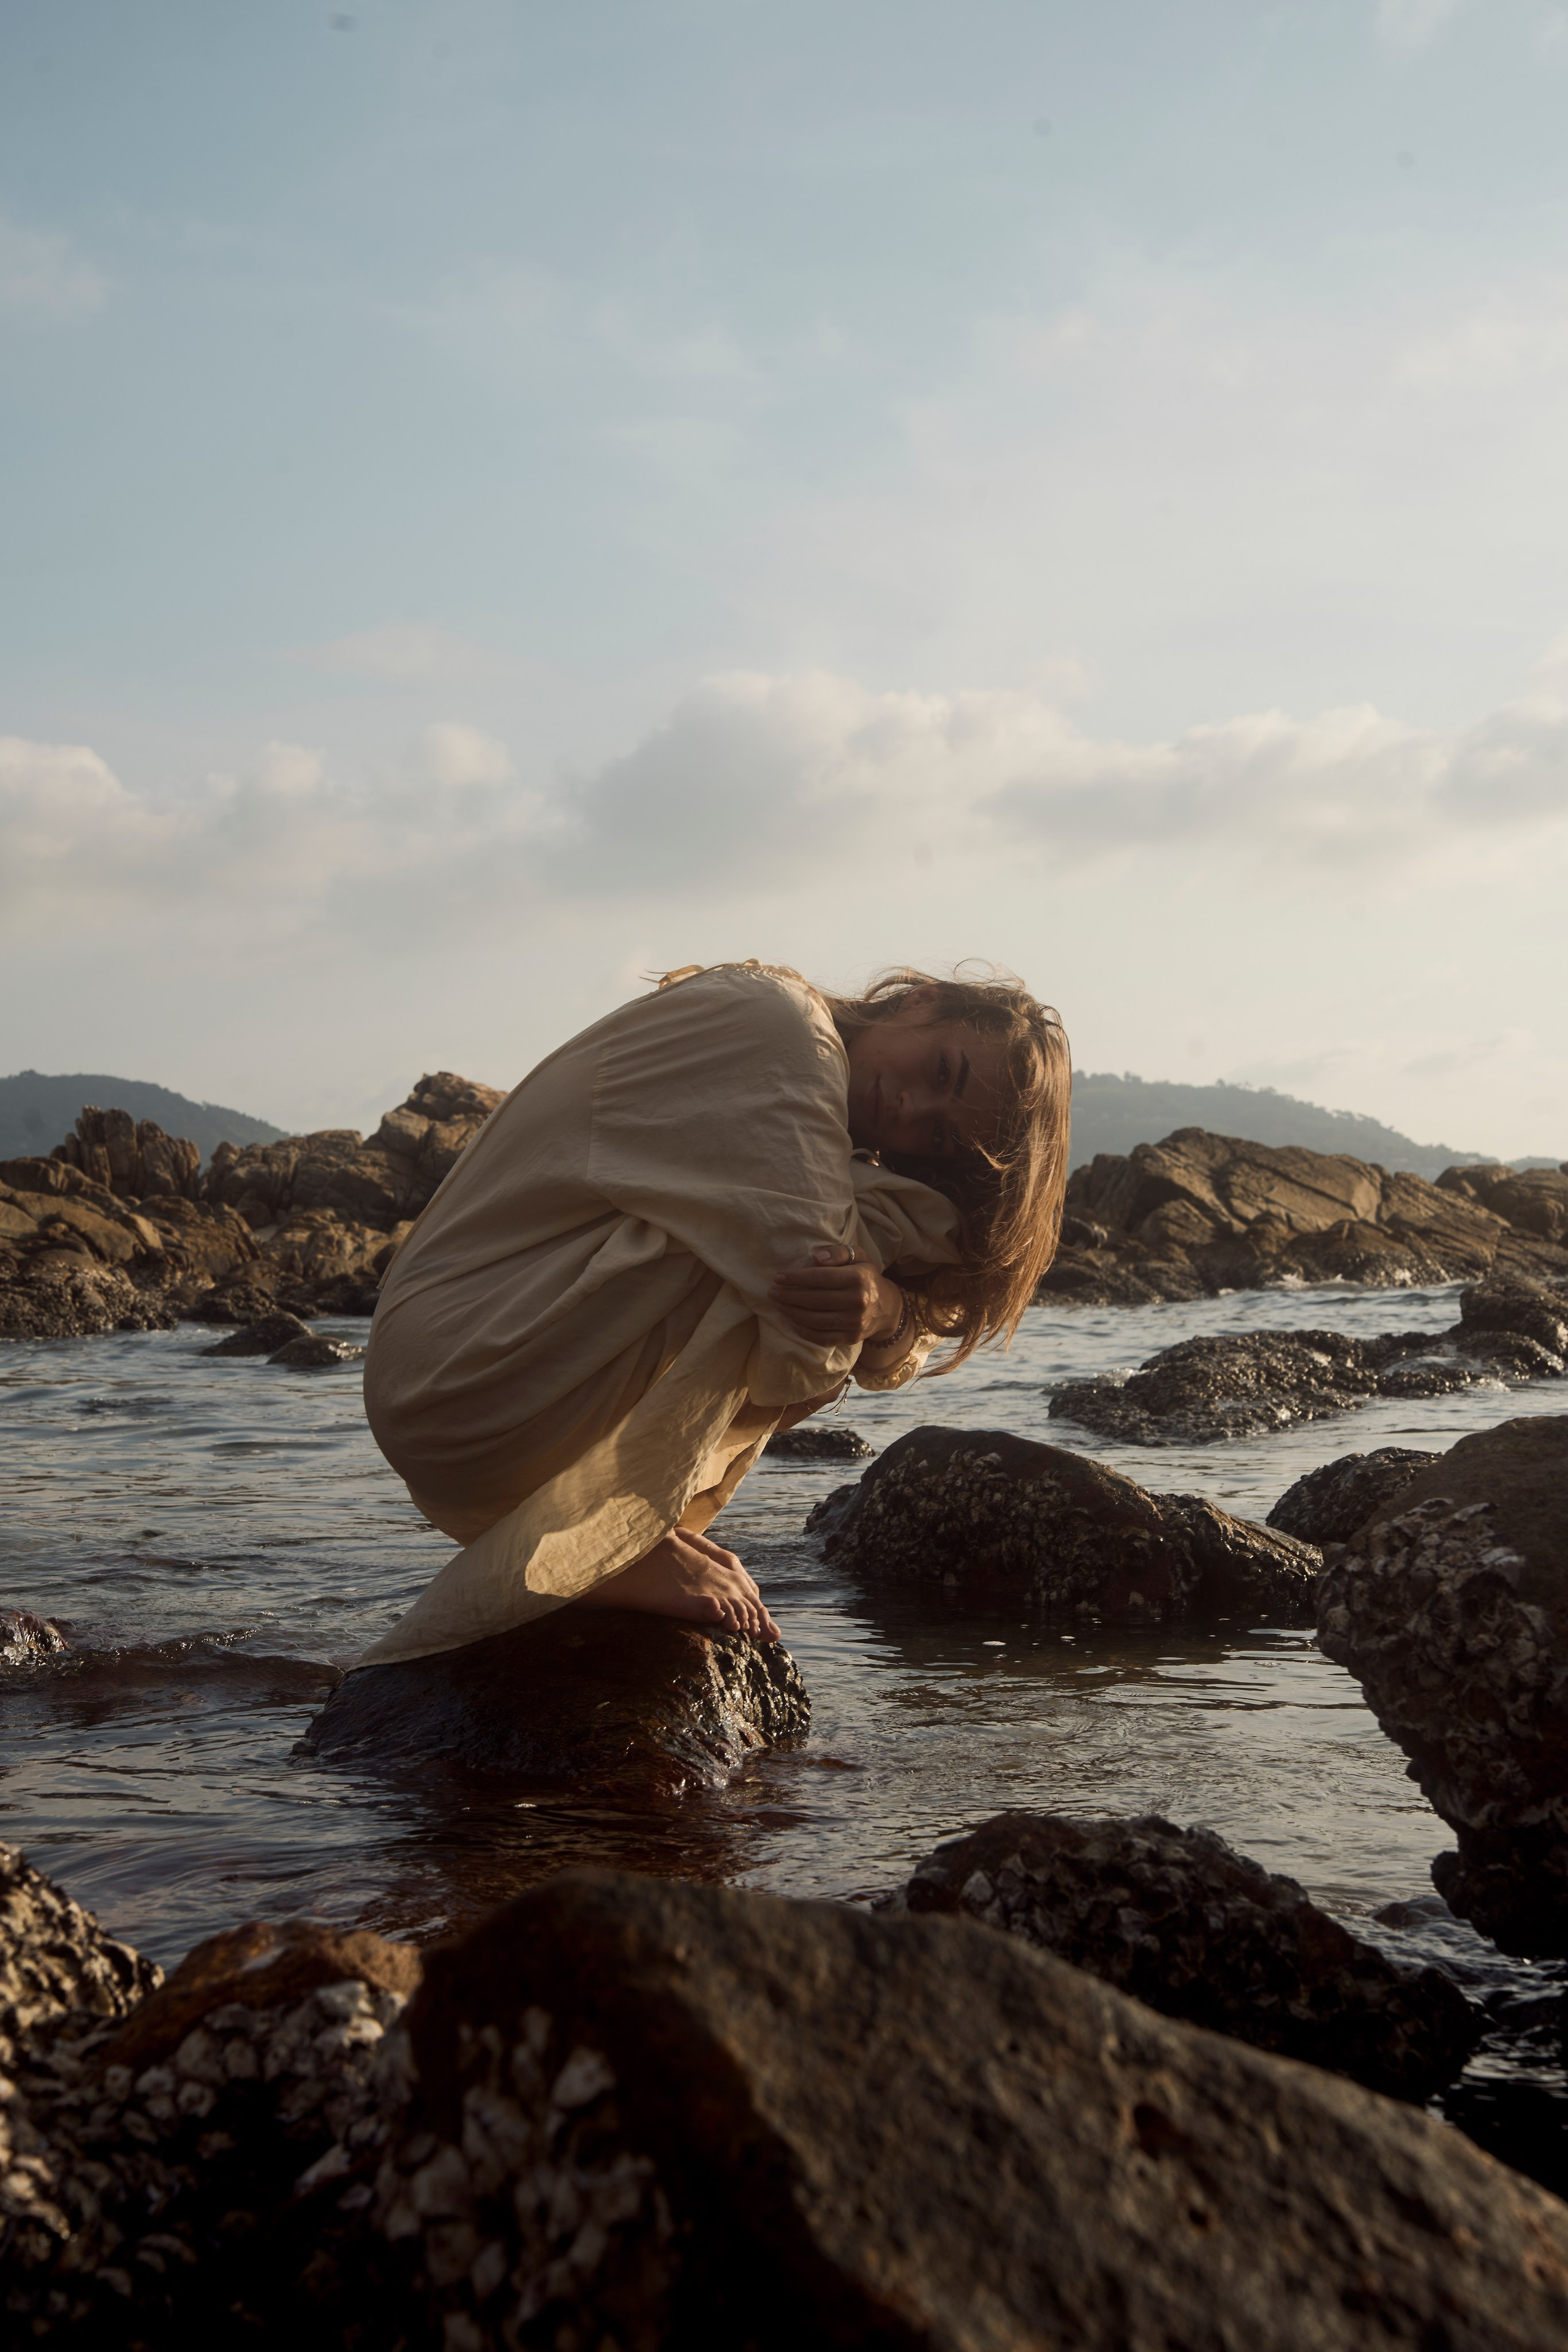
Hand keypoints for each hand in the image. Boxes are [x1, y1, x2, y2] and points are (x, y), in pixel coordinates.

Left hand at [768, 1245, 904, 1346]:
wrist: (888, 1308)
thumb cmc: (867, 1277)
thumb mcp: (859, 1256)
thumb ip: (839, 1253)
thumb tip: (816, 1258)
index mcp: (858, 1278)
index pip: (820, 1278)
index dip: (796, 1278)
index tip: (778, 1277)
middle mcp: (857, 1301)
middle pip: (814, 1300)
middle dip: (789, 1296)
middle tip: (772, 1292)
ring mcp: (854, 1322)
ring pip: (815, 1320)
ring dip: (792, 1313)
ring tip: (779, 1305)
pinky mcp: (851, 1338)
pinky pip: (822, 1337)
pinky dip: (804, 1331)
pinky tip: (792, 1322)